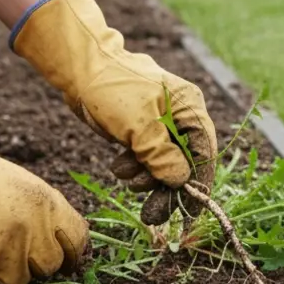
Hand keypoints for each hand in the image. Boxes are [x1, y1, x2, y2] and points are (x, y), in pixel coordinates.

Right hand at [0, 86, 87, 283]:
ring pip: (13, 283)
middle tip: (1, 247)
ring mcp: (2, 258)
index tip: (63, 260)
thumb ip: (42, 213)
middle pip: (46, 267)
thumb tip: (61, 244)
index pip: (77, 240)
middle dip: (29, 262)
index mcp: (46, 205)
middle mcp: (31, 234)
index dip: (70, 252)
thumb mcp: (17, 183)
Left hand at [11, 0, 217, 225]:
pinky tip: (118, 167)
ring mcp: (161, 123)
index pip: (204, 151)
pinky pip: (146, 157)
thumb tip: (180, 180)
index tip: (189, 213)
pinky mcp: (142, 129)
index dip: (199, 184)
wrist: (79, 68)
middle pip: (184, 161)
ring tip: (124, 177)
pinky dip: (134, 167)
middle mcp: (181, 116)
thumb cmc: (111, 88)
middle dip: (166, 188)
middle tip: (153, 215)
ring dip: (145, 177)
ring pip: (163, 162)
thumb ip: (161, 155)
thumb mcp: (137, 124)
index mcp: (189, 107)